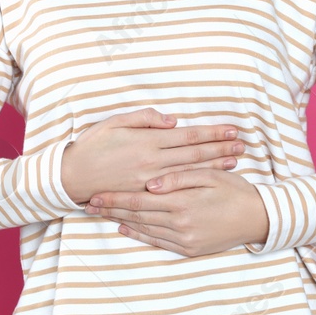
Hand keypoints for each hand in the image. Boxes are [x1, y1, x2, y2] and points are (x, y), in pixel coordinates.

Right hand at [61, 108, 245, 206]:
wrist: (72, 176)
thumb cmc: (93, 145)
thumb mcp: (115, 122)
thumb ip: (145, 118)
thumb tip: (172, 120)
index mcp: (148, 142)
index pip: (189, 136)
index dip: (212, 133)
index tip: (232, 130)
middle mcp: (153, 162)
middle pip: (195, 154)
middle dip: (221, 149)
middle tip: (243, 145)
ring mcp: (151, 182)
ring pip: (190, 173)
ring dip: (214, 166)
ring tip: (234, 162)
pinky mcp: (145, 195)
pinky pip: (176, 191)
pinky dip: (194, 185)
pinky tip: (208, 182)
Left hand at [84, 165, 269, 256]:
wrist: (258, 219)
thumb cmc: (235, 191)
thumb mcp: (210, 176)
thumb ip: (179, 178)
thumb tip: (151, 185)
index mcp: (183, 201)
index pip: (139, 200)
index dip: (115, 197)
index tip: (95, 194)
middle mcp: (180, 223)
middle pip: (137, 215)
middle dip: (111, 209)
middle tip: (89, 205)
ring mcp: (184, 239)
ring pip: (144, 229)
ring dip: (120, 221)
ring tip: (101, 215)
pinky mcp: (189, 249)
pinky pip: (157, 243)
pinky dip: (139, 236)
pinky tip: (125, 229)